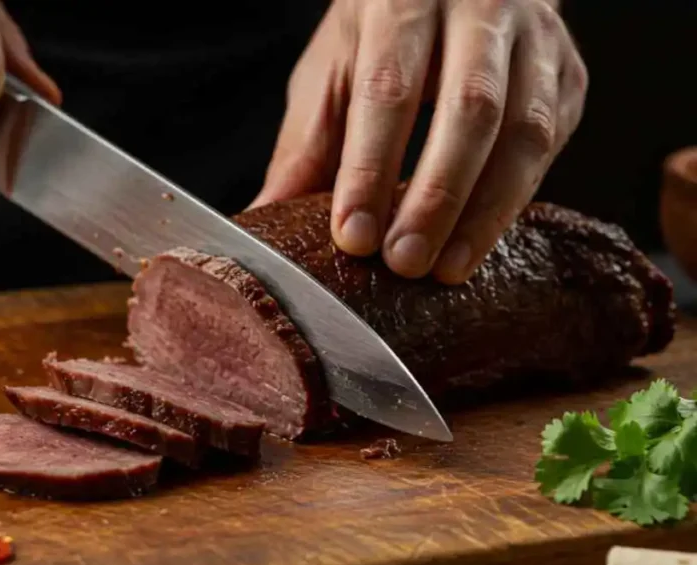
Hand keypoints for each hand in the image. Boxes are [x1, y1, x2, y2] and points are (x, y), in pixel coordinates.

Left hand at [252, 0, 587, 283]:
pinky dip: (517, 197)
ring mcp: (535, 39)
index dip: (371, 169)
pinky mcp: (569, 72)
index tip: (354, 236)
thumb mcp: (332, 69)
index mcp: (404, 0)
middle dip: (437, 198)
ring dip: (486, 211)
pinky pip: (553, 141)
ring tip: (447, 268)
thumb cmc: (382, 31)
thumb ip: (305, 144)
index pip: (389, 90)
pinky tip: (481, 237)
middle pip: (470, 111)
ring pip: (525, 132)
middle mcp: (480, 8)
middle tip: (405, 262)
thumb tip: (264, 220)